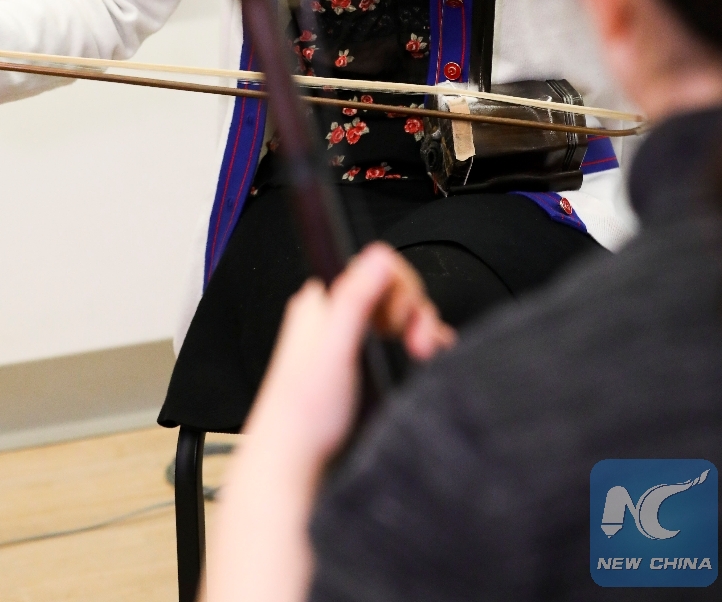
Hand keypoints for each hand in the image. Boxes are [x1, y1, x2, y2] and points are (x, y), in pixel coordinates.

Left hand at [248, 243, 453, 468]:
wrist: (293, 463)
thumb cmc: (303, 415)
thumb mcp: (334, 351)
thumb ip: (354, 301)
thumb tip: (378, 257)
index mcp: (321, 301)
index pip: (376, 267)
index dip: (399, 291)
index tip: (400, 324)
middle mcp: (334, 313)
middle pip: (391, 290)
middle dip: (414, 314)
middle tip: (419, 346)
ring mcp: (348, 337)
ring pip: (397, 314)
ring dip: (418, 329)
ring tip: (423, 354)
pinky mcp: (359, 360)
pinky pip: (396, 338)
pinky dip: (417, 343)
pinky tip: (428, 357)